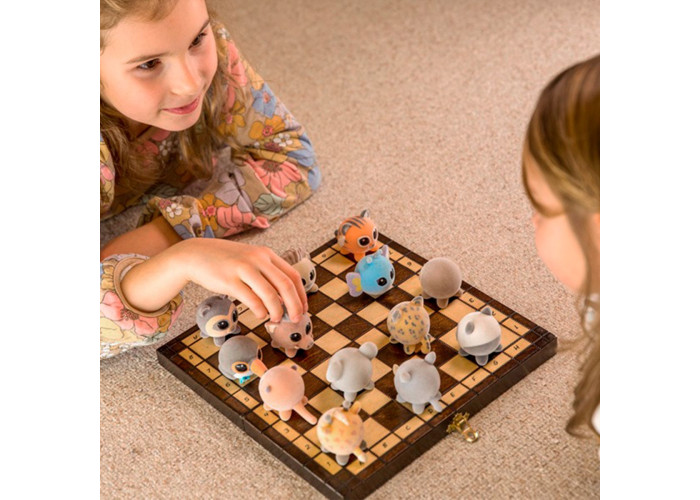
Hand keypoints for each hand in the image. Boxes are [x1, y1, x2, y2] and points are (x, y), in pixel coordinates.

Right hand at [179, 238, 307, 322]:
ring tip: (275, 319)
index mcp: (266, 254)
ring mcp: (243, 268)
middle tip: (295, 319)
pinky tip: (260, 315)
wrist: (196, 254)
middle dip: (294, 305)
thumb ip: (267, 274)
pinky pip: (251, 299)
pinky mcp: (229, 280)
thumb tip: (285, 299)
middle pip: (285, 285)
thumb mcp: (250, 260)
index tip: (302, 309)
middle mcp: (258, 259)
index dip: (301, 295)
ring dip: (277, 311)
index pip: (292, 275)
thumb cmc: (226, 261)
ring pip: (270, 294)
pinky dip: (260, 311)